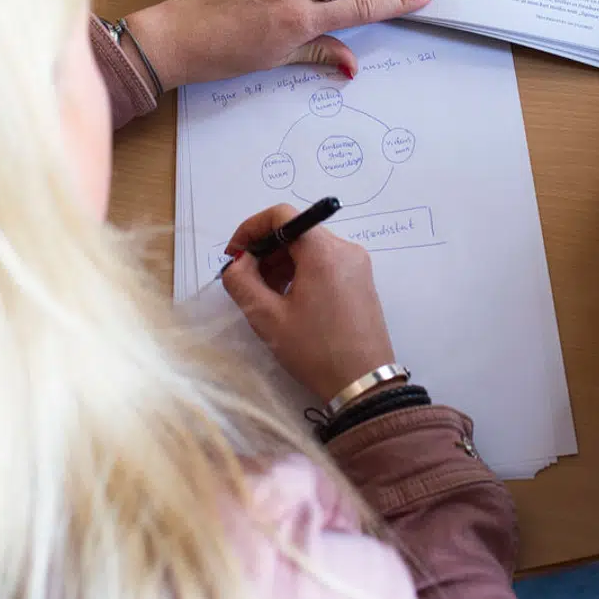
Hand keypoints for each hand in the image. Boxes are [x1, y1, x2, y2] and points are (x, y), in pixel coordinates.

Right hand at [221, 204, 396, 402]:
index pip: (282, 214)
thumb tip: (239, 262)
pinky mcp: (361, 280)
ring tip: (266, 296)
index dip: (251, 228)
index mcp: (323, 251)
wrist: (363, 384)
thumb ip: (242, 281)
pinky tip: (290, 301)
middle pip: (296, 231)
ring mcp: (357, 264)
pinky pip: (325, 263)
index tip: (235, 254)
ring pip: (310, 248)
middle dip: (266, 251)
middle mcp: (345, 248)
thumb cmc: (314, 350)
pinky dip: (302, 272)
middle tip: (246, 281)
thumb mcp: (267, 317)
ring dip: (282, 263)